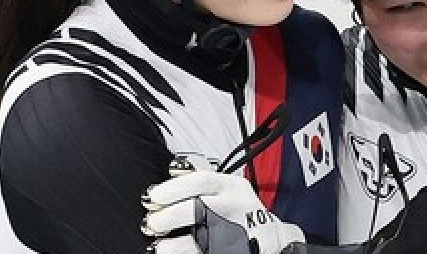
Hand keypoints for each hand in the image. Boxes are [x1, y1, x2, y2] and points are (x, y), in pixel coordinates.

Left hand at [143, 164, 304, 253]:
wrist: (274, 240)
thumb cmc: (244, 214)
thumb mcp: (229, 189)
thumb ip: (202, 184)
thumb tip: (167, 179)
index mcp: (232, 187)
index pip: (199, 181)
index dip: (171, 189)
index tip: (154, 197)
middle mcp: (235, 208)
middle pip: (195, 209)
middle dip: (167, 217)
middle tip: (153, 222)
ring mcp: (235, 232)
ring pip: (198, 238)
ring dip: (173, 244)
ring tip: (160, 245)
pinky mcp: (234, 251)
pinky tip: (173, 253)